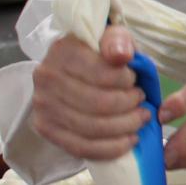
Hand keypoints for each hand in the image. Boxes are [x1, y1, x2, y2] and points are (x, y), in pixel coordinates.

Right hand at [30, 28, 149, 160]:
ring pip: (91, 128)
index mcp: (63, 51)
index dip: (127, 82)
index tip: (135, 81)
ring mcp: (43, 107)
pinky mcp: (46, 129)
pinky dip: (111, 148)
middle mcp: (46, 79)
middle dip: (130, 106)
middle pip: (98, 105)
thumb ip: (118, 40)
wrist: (73, 69)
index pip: (102, 74)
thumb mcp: (113, 36)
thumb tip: (122, 56)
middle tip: (142, 103)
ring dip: (125, 127)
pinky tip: (129, 140)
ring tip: (140, 119)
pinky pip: (81, 147)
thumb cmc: (100, 53)